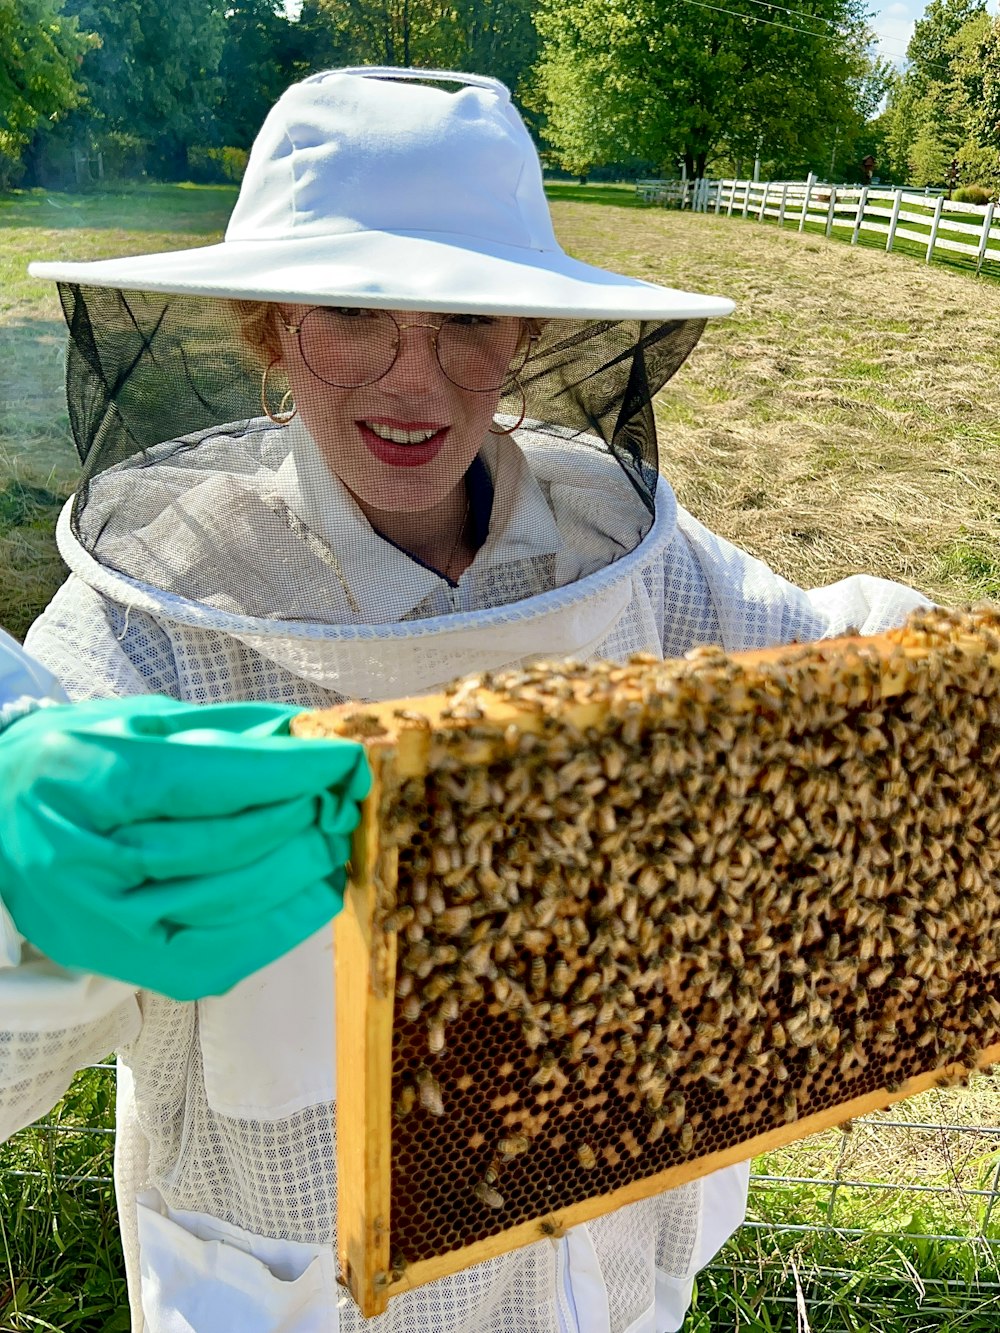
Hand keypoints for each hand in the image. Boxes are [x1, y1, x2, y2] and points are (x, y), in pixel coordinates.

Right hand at [0, 697, 369, 999]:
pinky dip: (278, 928)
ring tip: (338, 839)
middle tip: (347, 797)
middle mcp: (87, 859)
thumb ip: (225, 732)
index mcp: (86, 778)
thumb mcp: (139, 722)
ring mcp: (102, 922)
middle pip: (223, 844)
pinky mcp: (122, 963)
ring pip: (227, 901)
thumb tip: (312, 737)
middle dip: (302, 818)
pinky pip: (216, 958)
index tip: (347, 758)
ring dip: (301, 869)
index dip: (289, 771)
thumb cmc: (77, 759)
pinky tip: (315, 895)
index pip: (207, 780)